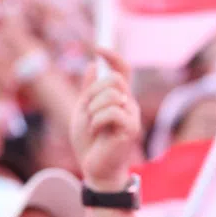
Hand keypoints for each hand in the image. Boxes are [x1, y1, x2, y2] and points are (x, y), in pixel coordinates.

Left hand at [70, 49, 140, 190]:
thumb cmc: (90, 143)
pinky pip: (111, 112)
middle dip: (93, 93)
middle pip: (114, 80)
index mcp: (119, 98)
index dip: (113, 56)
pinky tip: (96, 131)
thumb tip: (92, 65)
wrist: (94, 169)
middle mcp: (129, 104)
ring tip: (92, 125)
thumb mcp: (83, 111)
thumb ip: (89, 90)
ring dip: (93, 109)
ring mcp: (132, 116)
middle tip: (88, 112)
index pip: (122, 70)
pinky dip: (96, 120)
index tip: (98, 47)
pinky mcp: (131, 129)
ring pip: (111, 95)